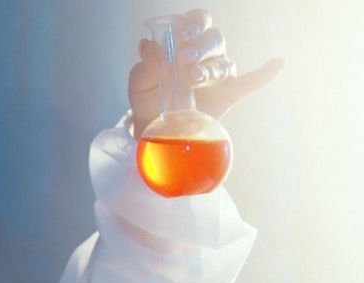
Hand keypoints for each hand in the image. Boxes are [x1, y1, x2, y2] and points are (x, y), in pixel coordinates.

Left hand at [128, 9, 284, 137]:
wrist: (153, 125)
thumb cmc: (147, 96)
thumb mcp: (140, 81)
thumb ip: (146, 66)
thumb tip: (146, 46)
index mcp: (186, 40)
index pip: (198, 20)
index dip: (194, 22)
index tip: (183, 32)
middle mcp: (207, 53)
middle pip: (215, 40)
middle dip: (201, 48)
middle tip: (184, 60)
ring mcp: (218, 74)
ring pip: (225, 64)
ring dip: (211, 69)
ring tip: (193, 78)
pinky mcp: (226, 95)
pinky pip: (249, 83)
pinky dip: (264, 74)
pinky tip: (278, 64)